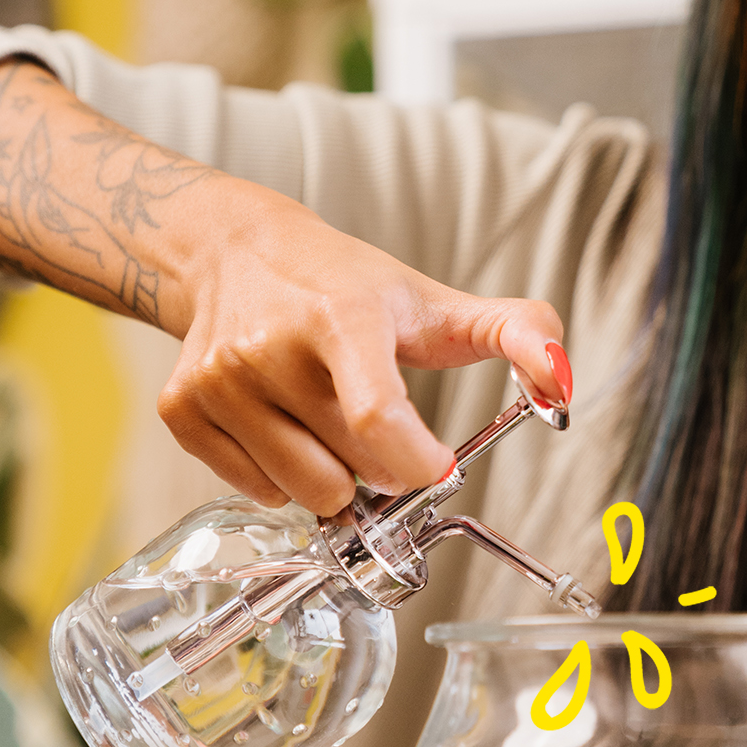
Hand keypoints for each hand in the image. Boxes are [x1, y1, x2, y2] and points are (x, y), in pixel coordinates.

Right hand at [160, 173, 568, 511]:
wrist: (233, 252)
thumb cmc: (345, 284)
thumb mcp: (434, 302)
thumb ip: (518, 333)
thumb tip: (564, 381)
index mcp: (340, 315)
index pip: (377, 420)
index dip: (414, 463)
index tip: (435, 465)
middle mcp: (268, 345)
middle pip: (349, 472)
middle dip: (378, 466)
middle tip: (372, 421)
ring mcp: (219, 380)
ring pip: (303, 493)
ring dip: (330, 476)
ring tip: (325, 421)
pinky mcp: (181, 408)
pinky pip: (255, 491)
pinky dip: (279, 476)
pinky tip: (282, 424)